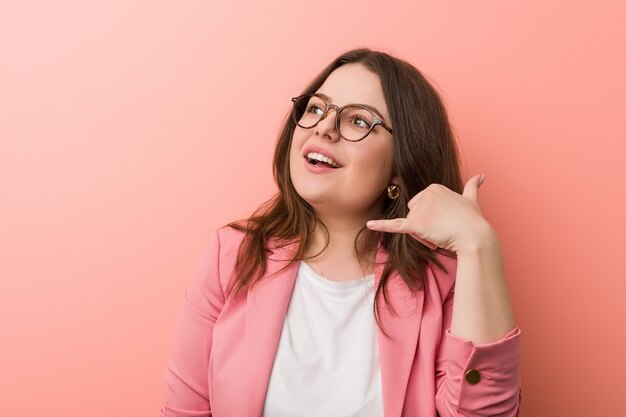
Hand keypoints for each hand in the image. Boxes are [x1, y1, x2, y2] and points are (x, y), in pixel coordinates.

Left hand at [367, 174, 492, 253]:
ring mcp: (420, 208)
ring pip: (411, 225)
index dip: (431, 218)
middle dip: (424, 225)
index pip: (420, 205)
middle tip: (443, 230)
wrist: (475, 237)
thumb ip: (472, 186)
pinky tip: (369, 224)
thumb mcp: (471, 199)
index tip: (446, 222)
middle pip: (413, 214)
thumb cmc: (473, 220)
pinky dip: (381, 225)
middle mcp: (425, 194)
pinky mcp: (416, 224)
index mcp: (434, 187)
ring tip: (440, 235)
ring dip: (422, 234)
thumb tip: (481, 176)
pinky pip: (396, 225)